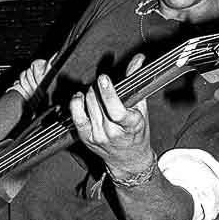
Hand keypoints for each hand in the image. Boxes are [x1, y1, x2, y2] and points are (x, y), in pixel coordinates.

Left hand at [70, 54, 153, 178]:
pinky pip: (76, 118)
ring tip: (96, 92)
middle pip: (98, 102)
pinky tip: (79, 97)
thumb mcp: (142, 108)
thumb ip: (137, 83)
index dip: (108, 92)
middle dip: (99, 88)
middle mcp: (112, 132)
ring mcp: (97, 136)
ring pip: (87, 105)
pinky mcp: (86, 138)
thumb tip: (138, 60)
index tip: (104, 78)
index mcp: (131, 125)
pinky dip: (76, 104)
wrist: (129, 159)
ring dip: (90, 93)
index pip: (116, 109)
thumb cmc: (137, 133)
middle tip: (102, 84)